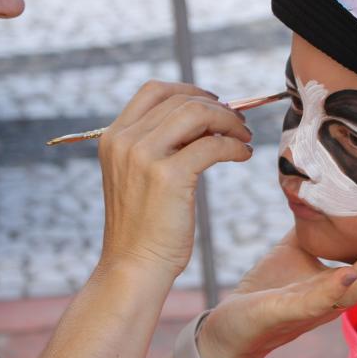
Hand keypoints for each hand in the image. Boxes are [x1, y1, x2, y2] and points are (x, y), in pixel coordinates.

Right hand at [96, 81, 252, 280]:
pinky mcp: (168, 175)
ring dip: (229, 122)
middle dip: (217, 107)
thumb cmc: (143, 228)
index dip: (189, 90)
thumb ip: (157, 145)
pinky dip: (235, 147)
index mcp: (113, 137)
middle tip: (238, 124)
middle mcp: (124, 141)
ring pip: (197, 114)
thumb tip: (203, 118)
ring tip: (243, 138)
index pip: (154, 91)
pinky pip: (213, 145)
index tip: (213, 104)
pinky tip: (243, 156)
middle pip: (180, 100)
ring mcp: (143, 156)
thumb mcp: (138, 176)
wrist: (133, 266)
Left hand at [196, 203, 356, 357]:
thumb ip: (319, 225)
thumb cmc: (267, 290)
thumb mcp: (297, 249)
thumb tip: (330, 189)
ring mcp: (315, 306)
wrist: (230, 328)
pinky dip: (335, 289)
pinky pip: (316, 302)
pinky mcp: (287, 313)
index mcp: (342, 281)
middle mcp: (338, 296)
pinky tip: (350, 274)